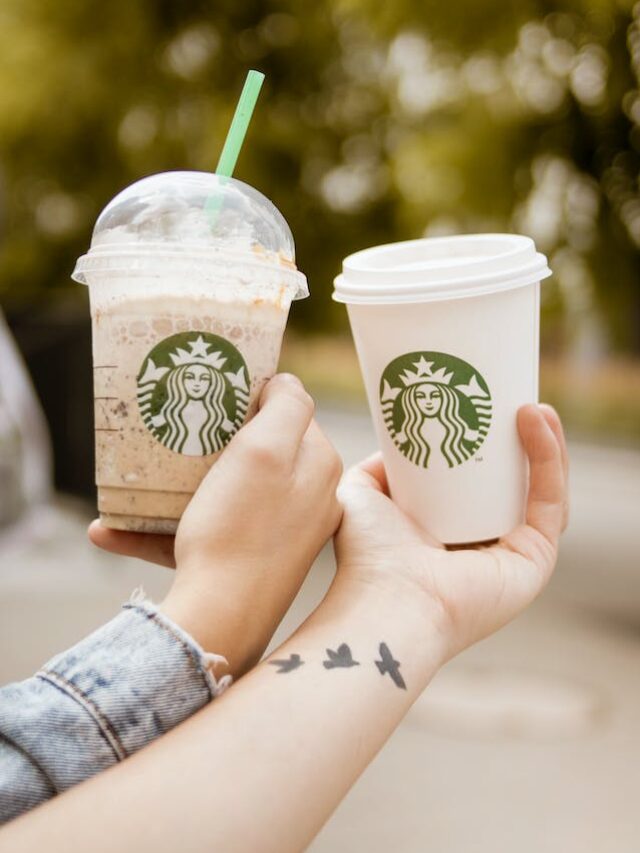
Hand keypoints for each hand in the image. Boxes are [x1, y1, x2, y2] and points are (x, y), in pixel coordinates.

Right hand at [89, 374, 342, 674]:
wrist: (221, 617)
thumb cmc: (240, 529)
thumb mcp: (267, 450)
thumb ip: (289, 406)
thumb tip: (287, 383)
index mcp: (318, 466)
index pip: (293, 413)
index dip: (254, 398)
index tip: (215, 395)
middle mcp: (308, 499)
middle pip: (259, 451)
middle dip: (213, 441)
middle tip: (176, 432)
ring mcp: (279, 533)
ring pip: (225, 493)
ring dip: (177, 487)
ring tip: (138, 480)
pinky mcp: (247, 561)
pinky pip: (204, 533)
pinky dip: (161, 529)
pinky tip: (110, 530)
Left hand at [334, 404, 567, 661]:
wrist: (385, 599)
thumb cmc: (368, 557)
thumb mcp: (363, 495)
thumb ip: (377, 469)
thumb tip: (395, 445)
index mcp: (449, 534)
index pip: (482, 486)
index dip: (489, 446)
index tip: (484, 406)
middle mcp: (484, 546)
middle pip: (518, 485)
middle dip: (524, 440)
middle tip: (514, 398)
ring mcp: (514, 556)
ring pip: (542, 491)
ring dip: (546, 444)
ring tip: (532, 404)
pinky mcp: (536, 561)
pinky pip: (551, 502)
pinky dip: (549, 460)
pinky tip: (536, 422)